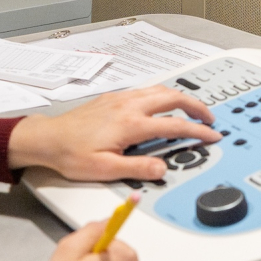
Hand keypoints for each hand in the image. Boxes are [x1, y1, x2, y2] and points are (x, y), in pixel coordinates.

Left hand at [6, 85, 220, 181]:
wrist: (48, 139)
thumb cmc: (72, 155)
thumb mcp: (105, 170)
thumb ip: (137, 169)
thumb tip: (162, 169)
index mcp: (131, 124)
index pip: (174, 125)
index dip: (198, 131)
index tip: (212, 136)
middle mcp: (128, 106)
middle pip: (172, 98)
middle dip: (195, 106)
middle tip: (209, 119)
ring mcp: (120, 99)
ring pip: (159, 90)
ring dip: (180, 98)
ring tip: (192, 110)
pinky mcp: (112, 99)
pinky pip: (146, 91)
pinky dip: (163, 95)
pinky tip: (162, 105)